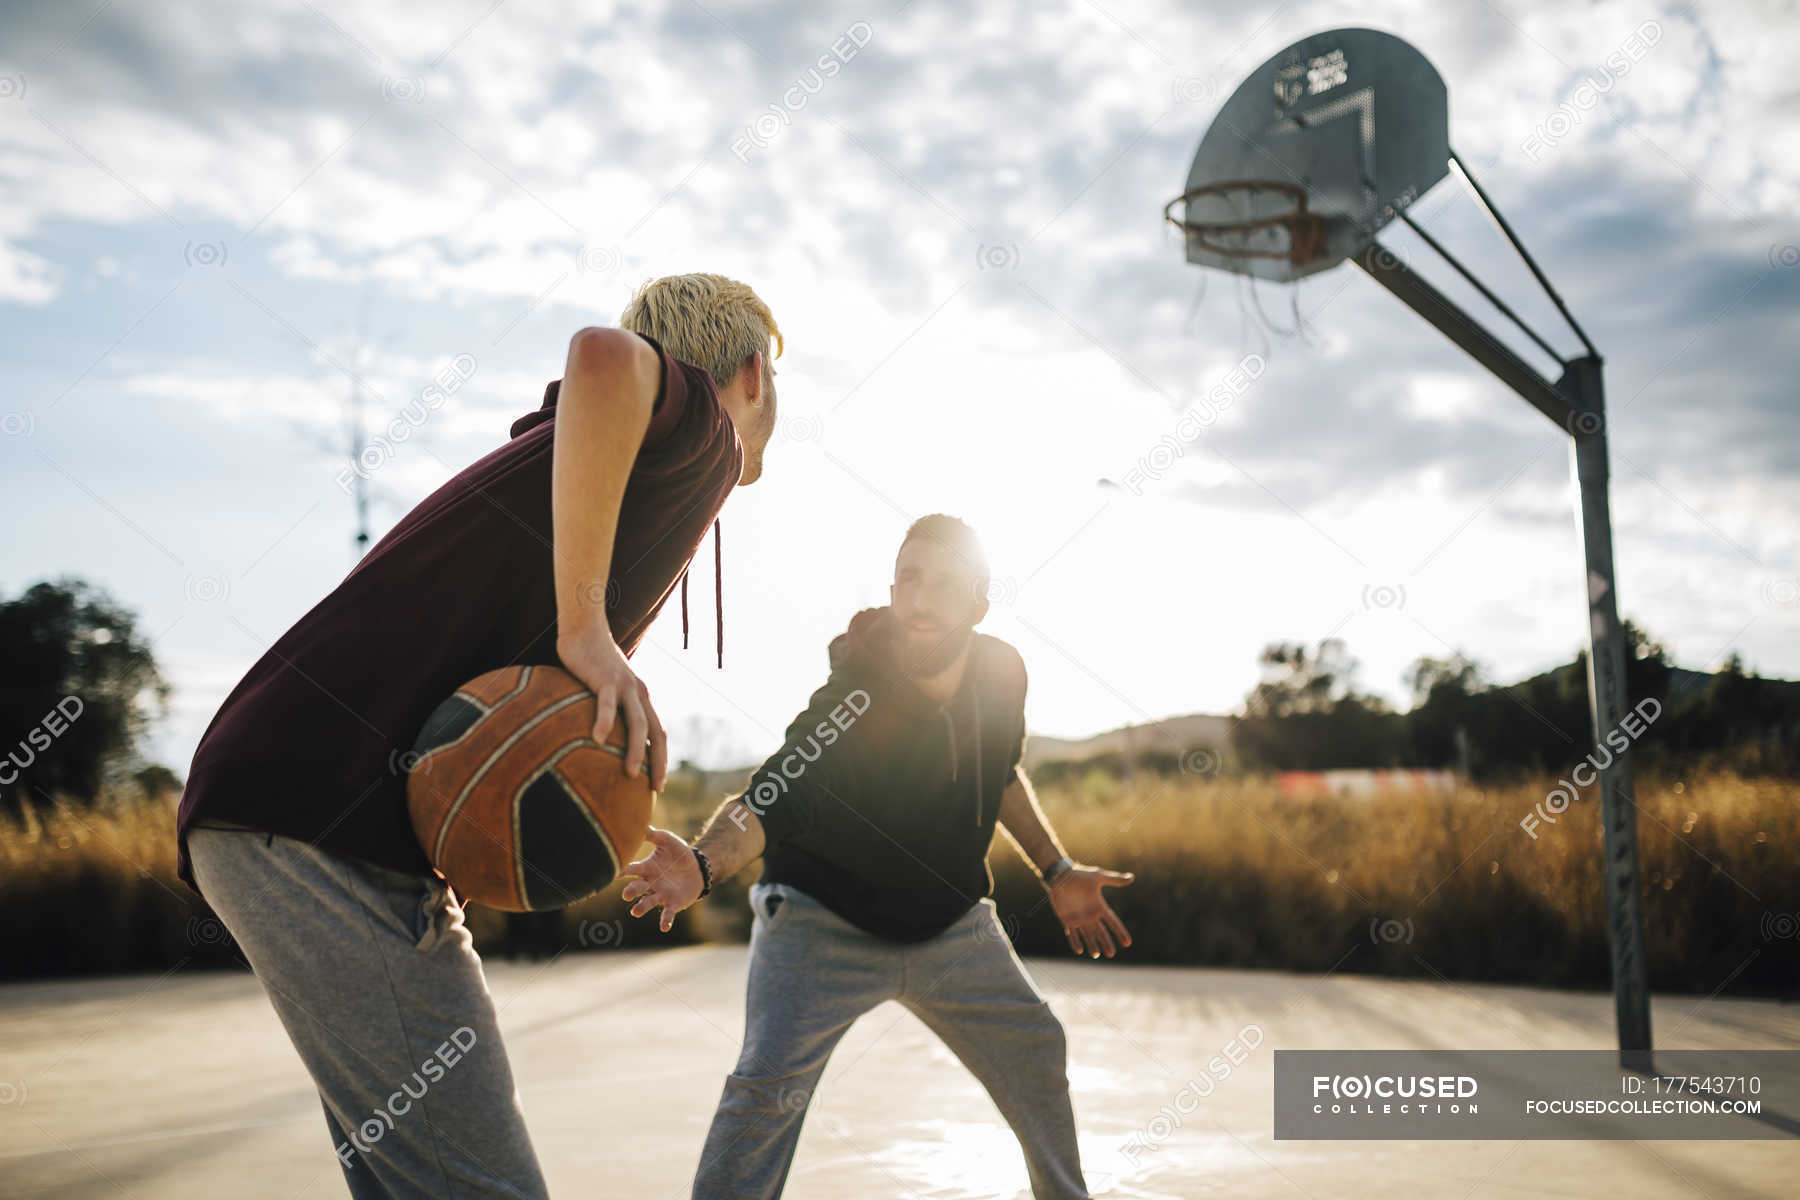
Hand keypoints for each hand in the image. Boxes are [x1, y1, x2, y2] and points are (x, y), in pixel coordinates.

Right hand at [557, 628, 666, 789]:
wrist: (584, 628)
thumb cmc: (591, 661)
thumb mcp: (605, 688)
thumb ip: (606, 709)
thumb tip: (597, 737)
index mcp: (641, 698)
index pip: (658, 734)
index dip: (660, 759)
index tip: (657, 784)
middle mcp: (639, 694)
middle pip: (656, 734)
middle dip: (658, 763)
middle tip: (655, 788)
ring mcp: (625, 686)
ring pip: (637, 723)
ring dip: (635, 751)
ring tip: (630, 774)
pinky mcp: (606, 679)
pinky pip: (607, 704)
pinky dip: (604, 722)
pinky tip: (598, 740)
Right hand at [618, 828, 703, 931]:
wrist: (698, 866)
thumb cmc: (679, 853)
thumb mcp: (667, 840)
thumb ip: (653, 834)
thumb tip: (637, 823)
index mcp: (646, 868)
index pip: (631, 870)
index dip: (621, 871)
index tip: (611, 872)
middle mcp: (650, 883)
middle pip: (637, 889)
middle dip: (631, 892)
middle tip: (626, 895)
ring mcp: (661, 894)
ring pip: (648, 902)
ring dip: (641, 907)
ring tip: (635, 911)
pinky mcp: (673, 904)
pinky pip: (667, 913)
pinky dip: (665, 921)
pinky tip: (664, 927)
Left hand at [1047, 864, 1133, 958]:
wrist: (1060, 876)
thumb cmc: (1080, 875)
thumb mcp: (1099, 877)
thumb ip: (1115, 879)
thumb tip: (1132, 877)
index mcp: (1099, 906)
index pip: (1112, 922)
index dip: (1119, 932)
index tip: (1127, 943)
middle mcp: (1090, 915)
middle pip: (1101, 932)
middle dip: (1106, 943)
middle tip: (1111, 954)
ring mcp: (1079, 918)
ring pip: (1087, 935)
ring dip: (1092, 944)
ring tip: (1096, 955)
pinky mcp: (1067, 920)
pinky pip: (1072, 933)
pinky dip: (1075, 941)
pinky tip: (1079, 950)